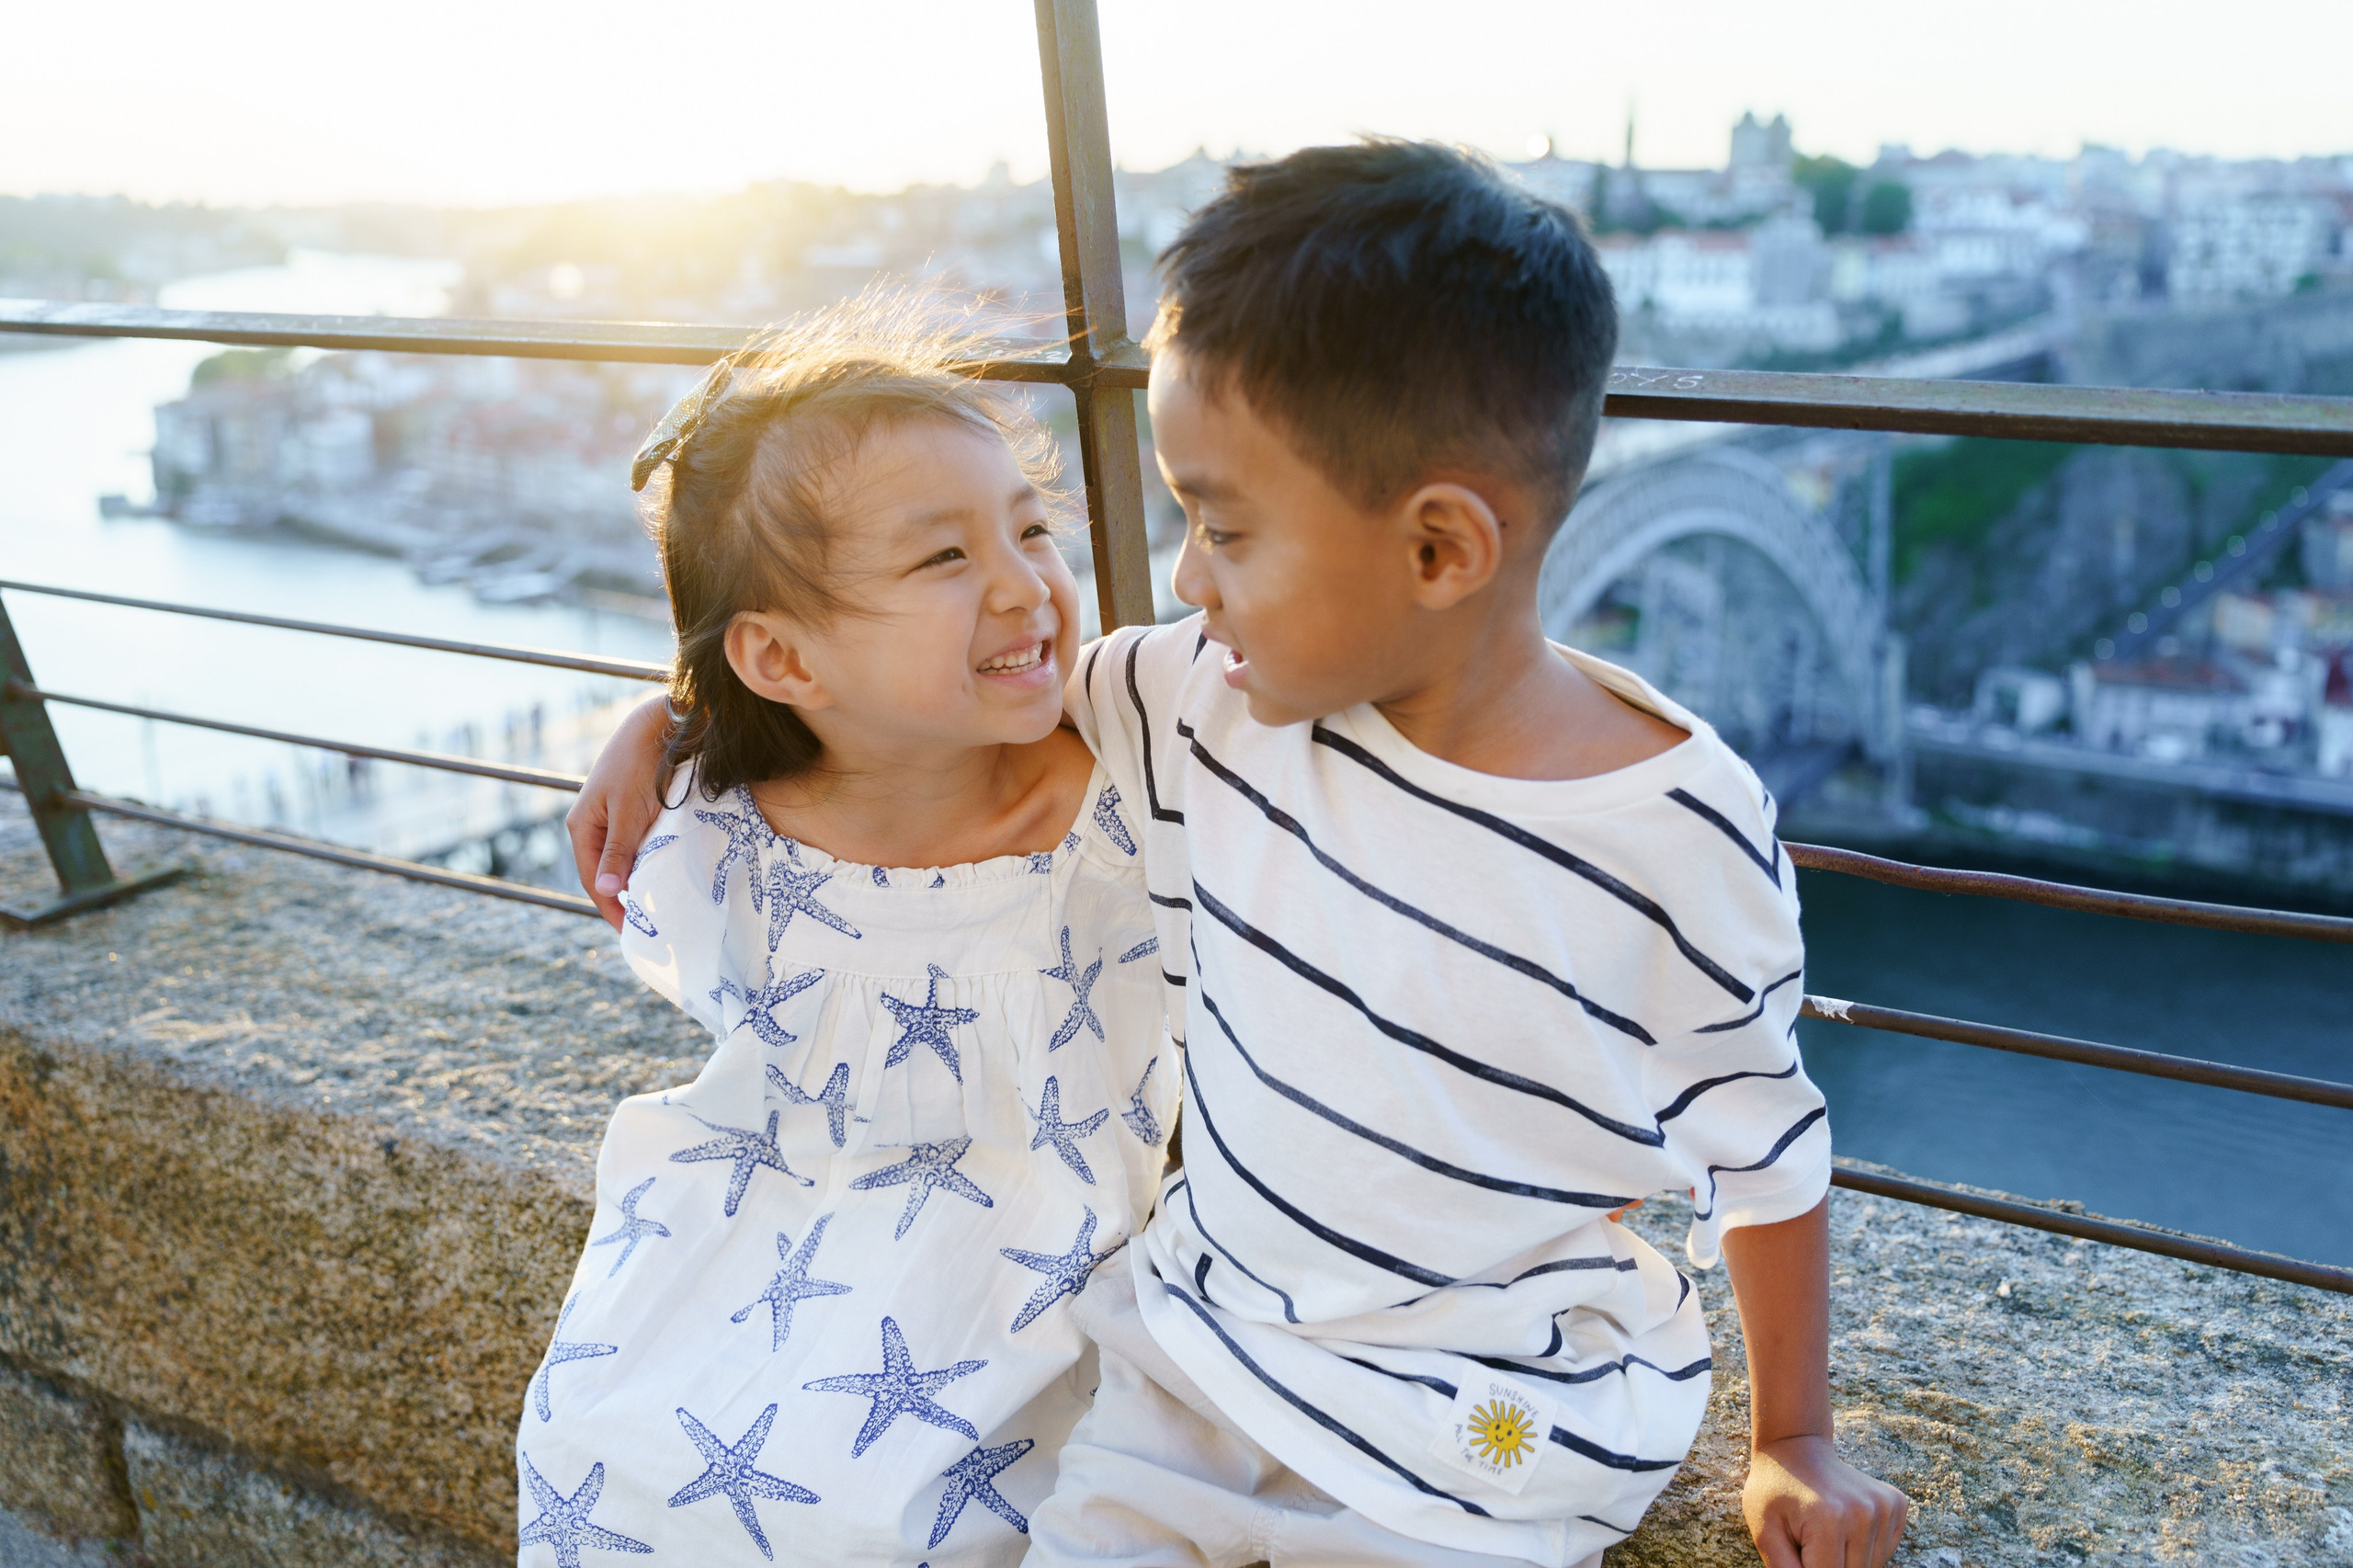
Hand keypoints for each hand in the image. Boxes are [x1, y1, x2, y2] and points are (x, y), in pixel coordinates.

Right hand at [565, 695, 675, 929]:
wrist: (656, 725)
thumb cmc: (640, 766)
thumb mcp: (630, 812)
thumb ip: (620, 851)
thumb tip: (608, 891)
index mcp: (582, 827)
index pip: (593, 880)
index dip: (611, 908)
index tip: (631, 932)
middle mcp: (590, 825)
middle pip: (604, 873)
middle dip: (621, 900)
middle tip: (647, 925)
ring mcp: (608, 817)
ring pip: (619, 860)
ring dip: (633, 881)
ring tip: (653, 905)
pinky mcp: (627, 810)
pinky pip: (631, 845)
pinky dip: (642, 861)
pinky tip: (657, 873)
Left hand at [1742, 1434, 1907, 1567]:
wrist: (1796, 1447)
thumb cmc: (1774, 1491)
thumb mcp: (1764, 1531)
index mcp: (1828, 1520)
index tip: (1801, 1556)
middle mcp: (1863, 1513)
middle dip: (1827, 1566)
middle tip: (1809, 1543)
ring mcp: (1883, 1507)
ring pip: (1872, 1567)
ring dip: (1848, 1560)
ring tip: (1824, 1534)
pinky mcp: (1896, 1504)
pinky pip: (1886, 1550)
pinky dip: (1866, 1549)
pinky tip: (1845, 1527)